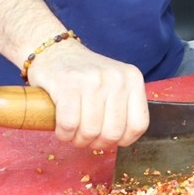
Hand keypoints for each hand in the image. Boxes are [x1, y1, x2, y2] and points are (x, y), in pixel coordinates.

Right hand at [25, 39, 149, 149]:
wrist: (55, 51)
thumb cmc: (85, 76)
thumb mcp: (115, 84)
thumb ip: (124, 107)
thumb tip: (123, 140)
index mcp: (132, 78)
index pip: (138, 125)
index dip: (122, 140)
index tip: (108, 138)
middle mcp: (115, 77)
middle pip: (112, 133)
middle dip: (96, 143)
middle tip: (86, 136)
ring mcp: (91, 80)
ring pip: (90, 132)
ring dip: (78, 140)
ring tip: (73, 132)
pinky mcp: (66, 84)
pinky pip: (69, 125)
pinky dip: (63, 134)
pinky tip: (62, 128)